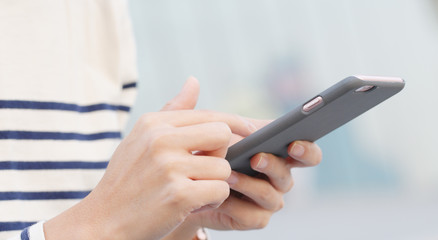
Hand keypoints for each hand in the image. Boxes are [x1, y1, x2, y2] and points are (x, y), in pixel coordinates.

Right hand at [43, 82, 256, 239]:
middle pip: (222, 134)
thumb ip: (173, 111)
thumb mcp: (141, 139)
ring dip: (215, 183)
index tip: (251, 130)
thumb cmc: (126, 180)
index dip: (234, 123)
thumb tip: (194, 80)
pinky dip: (212, 201)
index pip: (209, 115)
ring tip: (193, 191)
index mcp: (154, 123)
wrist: (102, 223)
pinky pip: (220, 191)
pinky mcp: (179, 195)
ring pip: (223, 168)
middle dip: (221, 154)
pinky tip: (193, 205)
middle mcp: (160, 140)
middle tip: (206, 169)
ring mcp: (169, 167)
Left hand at [161, 77, 321, 238]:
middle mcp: (274, 176)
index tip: (294, 138)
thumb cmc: (197, 159)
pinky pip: (255, 215)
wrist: (181, 194)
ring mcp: (265, 199)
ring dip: (252, 183)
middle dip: (277, 165)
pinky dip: (239, 205)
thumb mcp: (194, 134)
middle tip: (257, 157)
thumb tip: (192, 81)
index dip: (306, 145)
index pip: (301, 149)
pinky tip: (222, 198)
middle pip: (290, 172)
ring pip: (273, 195)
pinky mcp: (253, 218)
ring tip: (229, 174)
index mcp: (271, 151)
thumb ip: (195, 112)